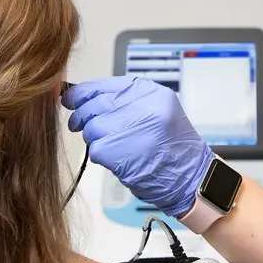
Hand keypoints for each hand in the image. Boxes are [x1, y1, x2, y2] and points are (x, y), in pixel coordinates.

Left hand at [63, 75, 214, 217]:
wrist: (190, 177)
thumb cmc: (172, 148)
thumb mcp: (158, 111)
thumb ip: (125, 102)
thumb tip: (84, 98)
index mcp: (150, 92)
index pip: (104, 85)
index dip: (83, 93)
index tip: (72, 99)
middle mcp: (142, 105)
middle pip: (94, 105)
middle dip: (83, 117)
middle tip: (79, 125)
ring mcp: (129, 127)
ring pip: (91, 127)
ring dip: (96, 139)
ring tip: (117, 147)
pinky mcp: (118, 150)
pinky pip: (94, 149)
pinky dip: (101, 156)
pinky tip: (119, 159)